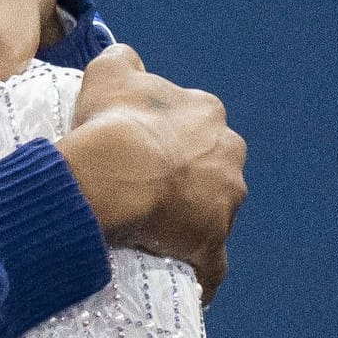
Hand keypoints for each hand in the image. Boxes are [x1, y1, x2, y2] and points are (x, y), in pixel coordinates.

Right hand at [55, 44, 247, 300]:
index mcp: (207, 113)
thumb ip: (123, 58)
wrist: (111, 174)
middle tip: (144, 188)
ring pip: (212, 213)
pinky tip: (181, 280)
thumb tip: (128, 58)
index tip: (141, 148)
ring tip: (151, 230)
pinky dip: (199, 273)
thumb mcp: (109, 72)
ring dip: (190, 221)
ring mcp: (225, 203)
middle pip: (211, 168)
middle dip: (188, 178)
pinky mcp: (212, 245)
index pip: (195, 124)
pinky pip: (210, 265)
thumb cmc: (111, 123)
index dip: (167, 136)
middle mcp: (228, 154)